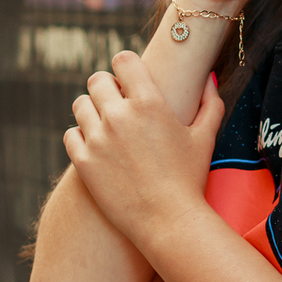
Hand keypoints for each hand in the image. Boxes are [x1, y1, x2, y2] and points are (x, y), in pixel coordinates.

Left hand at [64, 56, 225, 251]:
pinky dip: (81, 137)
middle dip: (106, 88)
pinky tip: (96, 146)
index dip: (125, 66)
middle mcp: (120, 115)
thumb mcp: (205, 138)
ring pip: (80, 104)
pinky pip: (70, 134)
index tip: (128, 78)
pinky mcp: (83, 161)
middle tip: (116, 103)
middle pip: (97, 79)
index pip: (123, 60)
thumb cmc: (190, 180)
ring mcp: (98, 138)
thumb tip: (208, 79)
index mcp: (150, 102)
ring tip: (105, 125)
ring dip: (92, 110)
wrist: (168, 221)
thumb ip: (210, 103)